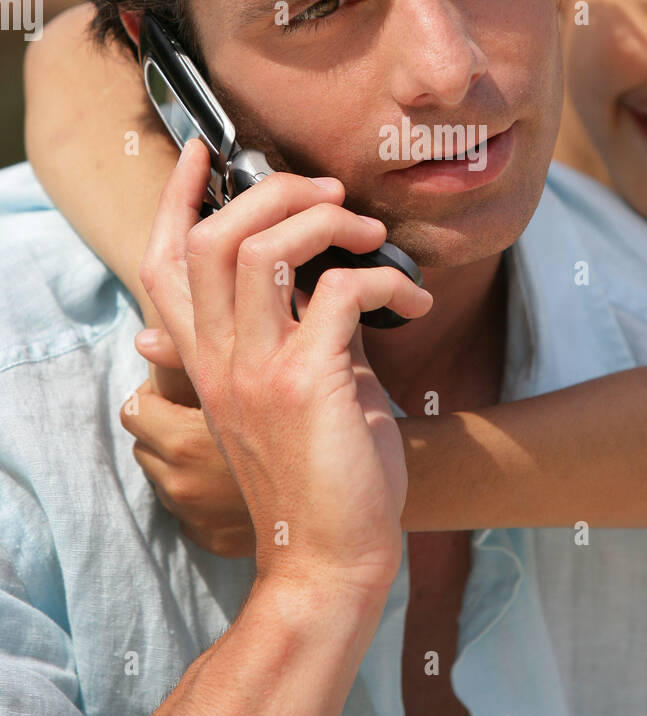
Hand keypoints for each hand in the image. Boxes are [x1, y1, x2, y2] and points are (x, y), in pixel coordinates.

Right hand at [137, 137, 432, 595]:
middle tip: (330, 193)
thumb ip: (294, 331)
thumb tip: (323, 277)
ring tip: (372, 234)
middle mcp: (219, 360)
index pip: (163, 261)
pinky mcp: (306, 383)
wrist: (332, 562)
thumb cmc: (322, 476)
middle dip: (271, 190)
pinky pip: (343, 292)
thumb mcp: (293, 391)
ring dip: (325, 221)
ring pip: (263, 249)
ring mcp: (256, 371)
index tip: (207, 153)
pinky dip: (387, 280)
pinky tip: (414, 300)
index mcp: (208, 360)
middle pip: (210, 236)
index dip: (178, 198)